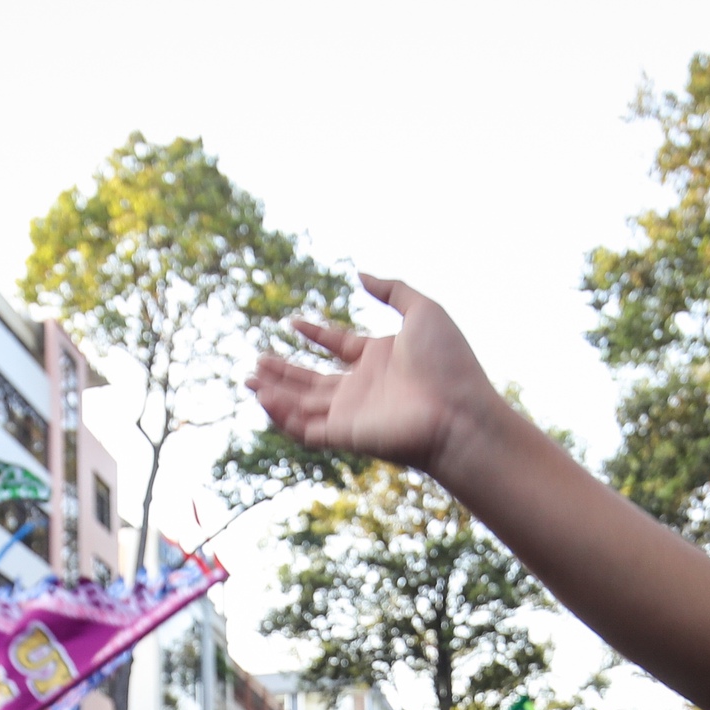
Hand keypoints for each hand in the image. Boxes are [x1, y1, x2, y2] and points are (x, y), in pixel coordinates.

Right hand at [248, 275, 497, 475]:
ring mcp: (352, 413)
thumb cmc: (449, 363)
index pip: (338, 346)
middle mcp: (363, 388)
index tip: (292, 322)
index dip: (315, 334)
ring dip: (275, 392)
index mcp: (380, 359)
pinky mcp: (344, 435)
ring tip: (249, 378)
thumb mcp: (423, 311)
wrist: (460, 412)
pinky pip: (304, 429)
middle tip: (257, 360)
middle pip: (314, 379)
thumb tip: (360, 274)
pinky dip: (282, 416)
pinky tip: (263, 397)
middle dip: (284, 370)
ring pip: (303, 404)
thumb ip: (392, 289)